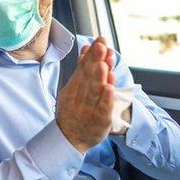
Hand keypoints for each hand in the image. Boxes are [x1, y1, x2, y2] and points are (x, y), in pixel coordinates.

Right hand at [56, 37, 115, 153]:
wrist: (68, 138)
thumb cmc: (73, 111)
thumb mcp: (72, 89)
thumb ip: (81, 69)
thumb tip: (86, 49)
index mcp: (74, 88)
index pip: (83, 68)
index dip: (91, 54)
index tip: (98, 41)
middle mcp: (80, 97)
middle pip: (88, 77)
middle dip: (95, 61)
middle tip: (102, 46)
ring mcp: (89, 109)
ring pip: (94, 92)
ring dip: (100, 77)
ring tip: (104, 64)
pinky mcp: (99, 121)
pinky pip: (102, 109)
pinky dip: (106, 99)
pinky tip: (110, 88)